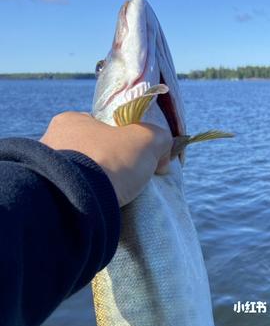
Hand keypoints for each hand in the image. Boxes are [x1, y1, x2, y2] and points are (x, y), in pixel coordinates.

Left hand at [40, 112, 173, 206]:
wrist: (78, 200)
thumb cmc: (110, 160)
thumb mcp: (146, 140)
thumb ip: (159, 138)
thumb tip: (164, 153)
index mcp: (71, 121)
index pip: (102, 126)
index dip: (124, 140)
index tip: (137, 158)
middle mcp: (52, 141)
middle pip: (92, 150)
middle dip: (111, 163)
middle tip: (129, 179)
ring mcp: (48, 170)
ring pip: (83, 173)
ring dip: (99, 182)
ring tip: (117, 196)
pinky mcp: (50, 195)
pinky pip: (74, 193)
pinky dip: (89, 198)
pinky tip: (102, 205)